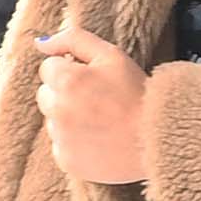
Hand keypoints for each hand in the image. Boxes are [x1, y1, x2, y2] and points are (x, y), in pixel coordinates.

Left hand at [35, 27, 149, 183]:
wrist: (159, 137)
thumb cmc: (136, 92)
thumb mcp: (111, 55)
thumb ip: (73, 39)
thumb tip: (41, 44)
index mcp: (67, 81)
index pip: (49, 67)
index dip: (72, 70)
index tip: (95, 80)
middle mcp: (58, 110)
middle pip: (45, 94)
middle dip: (65, 94)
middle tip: (98, 100)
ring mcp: (61, 139)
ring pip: (52, 120)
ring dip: (69, 118)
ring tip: (101, 121)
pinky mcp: (67, 161)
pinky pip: (60, 145)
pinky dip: (75, 142)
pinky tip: (99, 139)